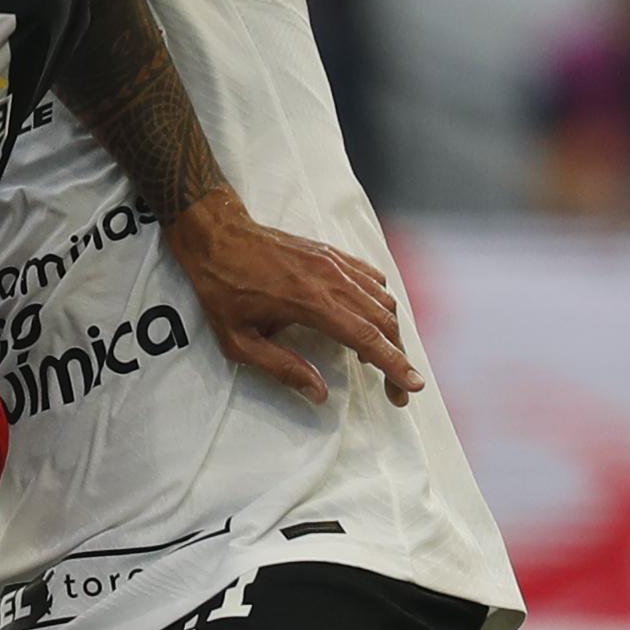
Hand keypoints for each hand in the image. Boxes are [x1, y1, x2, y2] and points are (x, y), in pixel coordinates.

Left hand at [162, 195, 421, 403]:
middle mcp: (332, 280)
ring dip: (391, 333)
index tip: (413, 386)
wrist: (216, 235)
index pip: (367, 339)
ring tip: (380, 360)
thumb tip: (319, 393)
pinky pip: (372, 279)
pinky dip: (381, 304)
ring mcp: (336, 262)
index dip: (394, 365)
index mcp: (311, 303)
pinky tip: (370, 321)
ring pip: (382, 301)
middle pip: (383, 322)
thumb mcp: (239, 341)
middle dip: (398, 359)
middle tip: (397, 390)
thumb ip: (282, 368)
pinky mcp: (333, 254)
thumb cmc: (222, 289)